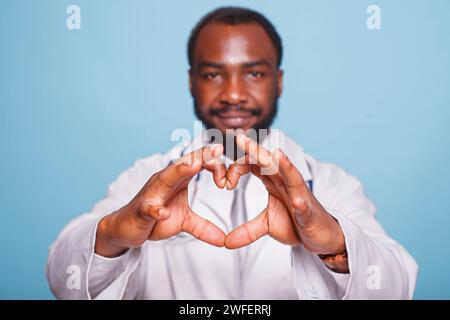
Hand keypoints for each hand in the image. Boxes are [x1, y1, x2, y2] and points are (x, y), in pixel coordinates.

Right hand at [95, 144, 227, 256]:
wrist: (125, 228)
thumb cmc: (154, 219)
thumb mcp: (184, 222)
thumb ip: (204, 227)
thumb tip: (224, 240)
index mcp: (177, 180)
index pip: (197, 163)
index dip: (213, 162)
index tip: (230, 166)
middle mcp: (164, 181)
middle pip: (185, 163)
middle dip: (201, 155)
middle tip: (218, 148)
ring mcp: (151, 194)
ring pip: (166, 178)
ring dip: (180, 170)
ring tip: (194, 165)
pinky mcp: (141, 211)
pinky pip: (148, 208)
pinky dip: (156, 210)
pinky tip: (162, 213)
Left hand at [225, 133, 346, 259]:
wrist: (320, 236)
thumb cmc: (296, 223)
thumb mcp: (266, 225)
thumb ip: (246, 230)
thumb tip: (226, 242)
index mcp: (274, 181)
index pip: (253, 164)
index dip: (236, 168)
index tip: (224, 183)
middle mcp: (287, 182)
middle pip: (269, 162)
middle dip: (255, 149)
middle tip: (238, 137)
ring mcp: (299, 195)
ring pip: (290, 176)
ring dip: (283, 165)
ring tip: (274, 155)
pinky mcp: (308, 212)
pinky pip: (304, 205)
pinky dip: (300, 203)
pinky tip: (296, 201)